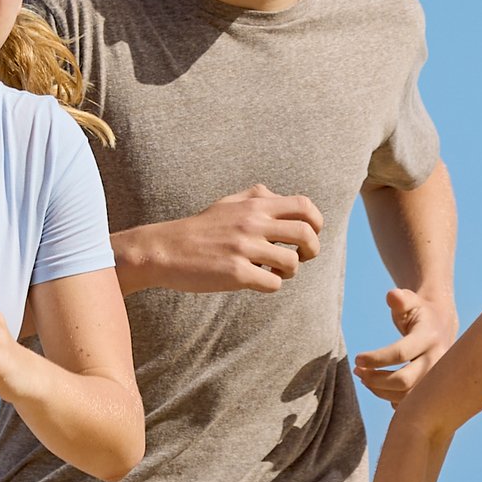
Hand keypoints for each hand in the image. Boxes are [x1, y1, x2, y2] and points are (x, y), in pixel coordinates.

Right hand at [121, 186, 325, 293]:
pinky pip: (272, 283)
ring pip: (292, 263)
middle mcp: (252, 223)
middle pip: (306, 235)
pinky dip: (270, 285)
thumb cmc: (200, 229)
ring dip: (289, 271)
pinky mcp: (236, 273)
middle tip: (301, 257)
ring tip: (274, 271)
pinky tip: (256, 281)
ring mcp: (244, 249)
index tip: (309, 234)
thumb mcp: (227, 203)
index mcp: (254, 205)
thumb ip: (256, 197)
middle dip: (311, 250)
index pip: (304, 207)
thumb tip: (280, 197)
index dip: (316, 222)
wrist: (166, 250)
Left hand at [353, 285, 451, 403]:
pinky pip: (410, 403)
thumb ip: (400, 299)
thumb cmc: (418, 313)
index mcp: (429, 337)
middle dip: (376, 379)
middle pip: (404, 381)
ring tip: (364, 378)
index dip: (376, 358)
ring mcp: (436, 379)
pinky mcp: (432, 390)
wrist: (442, 326)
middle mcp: (437, 360)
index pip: (401, 353)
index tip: (357, 358)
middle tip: (358, 372)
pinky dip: (390, 399)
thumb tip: (392, 296)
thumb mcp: (411, 302)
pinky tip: (378, 386)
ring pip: (406, 396)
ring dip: (379, 390)